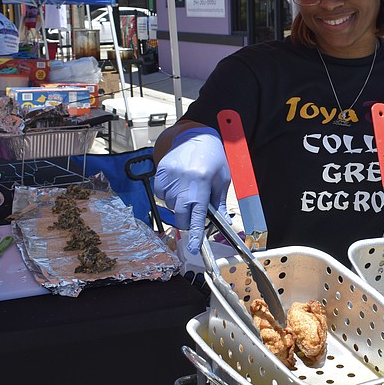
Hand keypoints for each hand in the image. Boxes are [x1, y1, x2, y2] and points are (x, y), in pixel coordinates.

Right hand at [154, 127, 230, 253]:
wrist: (195, 136)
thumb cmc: (213, 157)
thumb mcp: (223, 179)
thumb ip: (220, 202)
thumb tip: (224, 222)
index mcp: (201, 184)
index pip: (198, 216)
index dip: (196, 234)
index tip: (195, 248)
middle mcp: (182, 182)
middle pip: (180, 216)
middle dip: (188, 220)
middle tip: (195, 212)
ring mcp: (168, 178)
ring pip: (170, 206)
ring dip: (179, 204)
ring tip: (189, 188)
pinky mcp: (159, 174)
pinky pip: (161, 194)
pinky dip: (169, 195)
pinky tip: (179, 183)